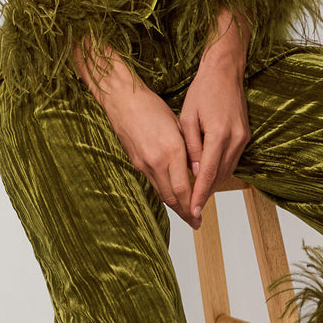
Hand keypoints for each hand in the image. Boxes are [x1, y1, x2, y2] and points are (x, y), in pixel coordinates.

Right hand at [72, 37, 197, 227]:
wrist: (122, 100)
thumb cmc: (152, 107)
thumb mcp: (178, 126)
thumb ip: (188, 150)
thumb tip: (198, 170)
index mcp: (172, 150)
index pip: (184, 188)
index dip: (193, 205)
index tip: (200, 216)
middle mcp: (157, 161)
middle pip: (172, 197)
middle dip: (185, 212)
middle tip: (195, 223)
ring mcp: (144, 164)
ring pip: (162, 193)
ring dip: (174, 206)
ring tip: (186, 215)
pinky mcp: (136, 163)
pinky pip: (154, 183)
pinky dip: (164, 192)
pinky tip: (172, 196)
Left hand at [179, 10, 251, 225]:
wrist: (225, 72)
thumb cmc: (202, 91)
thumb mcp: (187, 118)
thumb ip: (190, 147)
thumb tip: (193, 172)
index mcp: (219, 134)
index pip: (207, 173)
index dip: (199, 194)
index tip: (193, 211)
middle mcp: (235, 139)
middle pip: (220, 176)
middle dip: (206, 194)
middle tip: (192, 210)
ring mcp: (243, 138)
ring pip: (228, 171)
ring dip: (214, 185)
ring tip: (198, 198)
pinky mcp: (245, 136)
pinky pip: (232, 161)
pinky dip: (220, 172)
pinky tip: (208, 178)